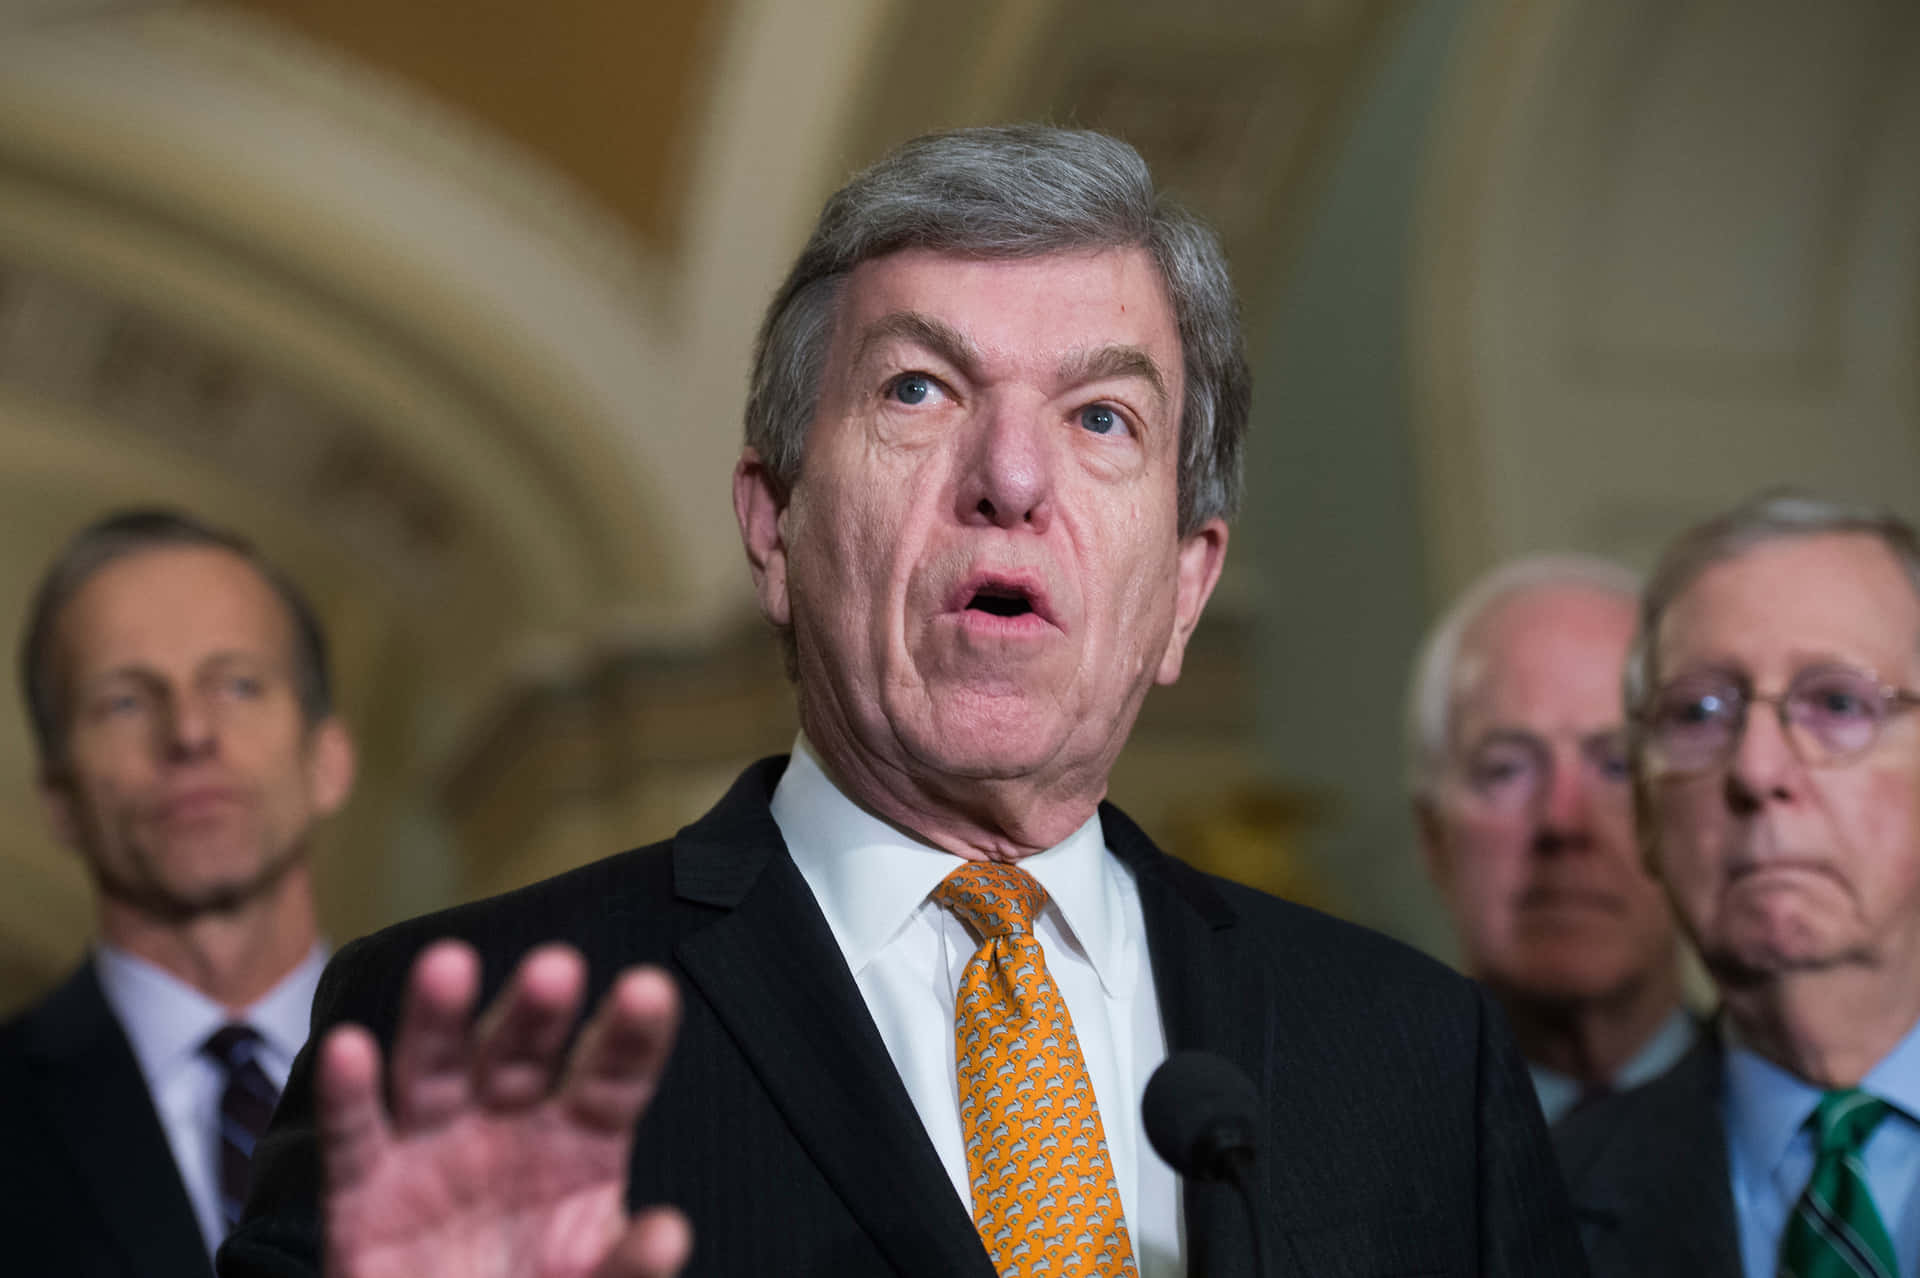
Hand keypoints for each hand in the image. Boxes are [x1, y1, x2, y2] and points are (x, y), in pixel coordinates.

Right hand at [315, 940, 689, 1277]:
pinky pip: (356, 1139)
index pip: (612, 1078)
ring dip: (438, 1021)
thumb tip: (668, 1232)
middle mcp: (509, 1128)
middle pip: (522, 1057)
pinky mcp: (366, 1194)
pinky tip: (348, 1049)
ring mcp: (435, 1153)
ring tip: (448, 967)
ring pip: (435, 1073)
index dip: (631, 1036)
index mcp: (582, 1142)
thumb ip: (627, 1267)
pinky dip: (349, 1096)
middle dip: (537, 1013)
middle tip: (556, 967)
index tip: (650, 991)